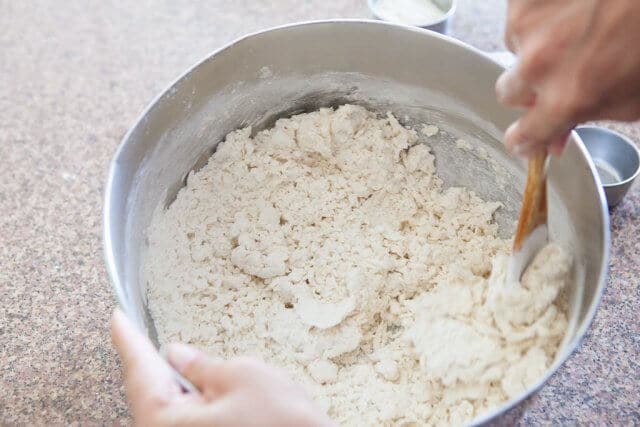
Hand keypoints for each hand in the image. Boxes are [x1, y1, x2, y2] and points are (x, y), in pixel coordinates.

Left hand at [110, 309, 333, 426]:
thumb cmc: (281, 423)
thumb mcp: (241, 376)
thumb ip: (202, 365)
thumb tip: (178, 356)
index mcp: (166, 423)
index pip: (140, 371)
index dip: (128, 340)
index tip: (117, 319)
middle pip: (148, 393)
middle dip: (144, 362)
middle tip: (134, 332)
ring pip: (166, 408)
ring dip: (167, 382)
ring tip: (165, 359)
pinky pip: (183, 420)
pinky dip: (184, 399)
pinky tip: (192, 388)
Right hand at [496, 0, 639, 155]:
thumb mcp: (629, 98)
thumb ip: (585, 119)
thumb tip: (557, 139)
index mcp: (566, 98)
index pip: (521, 137)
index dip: (525, 138)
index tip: (524, 136)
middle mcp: (539, 64)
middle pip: (508, 92)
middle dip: (528, 87)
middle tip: (558, 70)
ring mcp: (527, 27)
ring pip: (515, 49)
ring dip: (536, 44)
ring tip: (575, 27)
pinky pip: (519, 16)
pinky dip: (539, 14)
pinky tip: (568, 8)